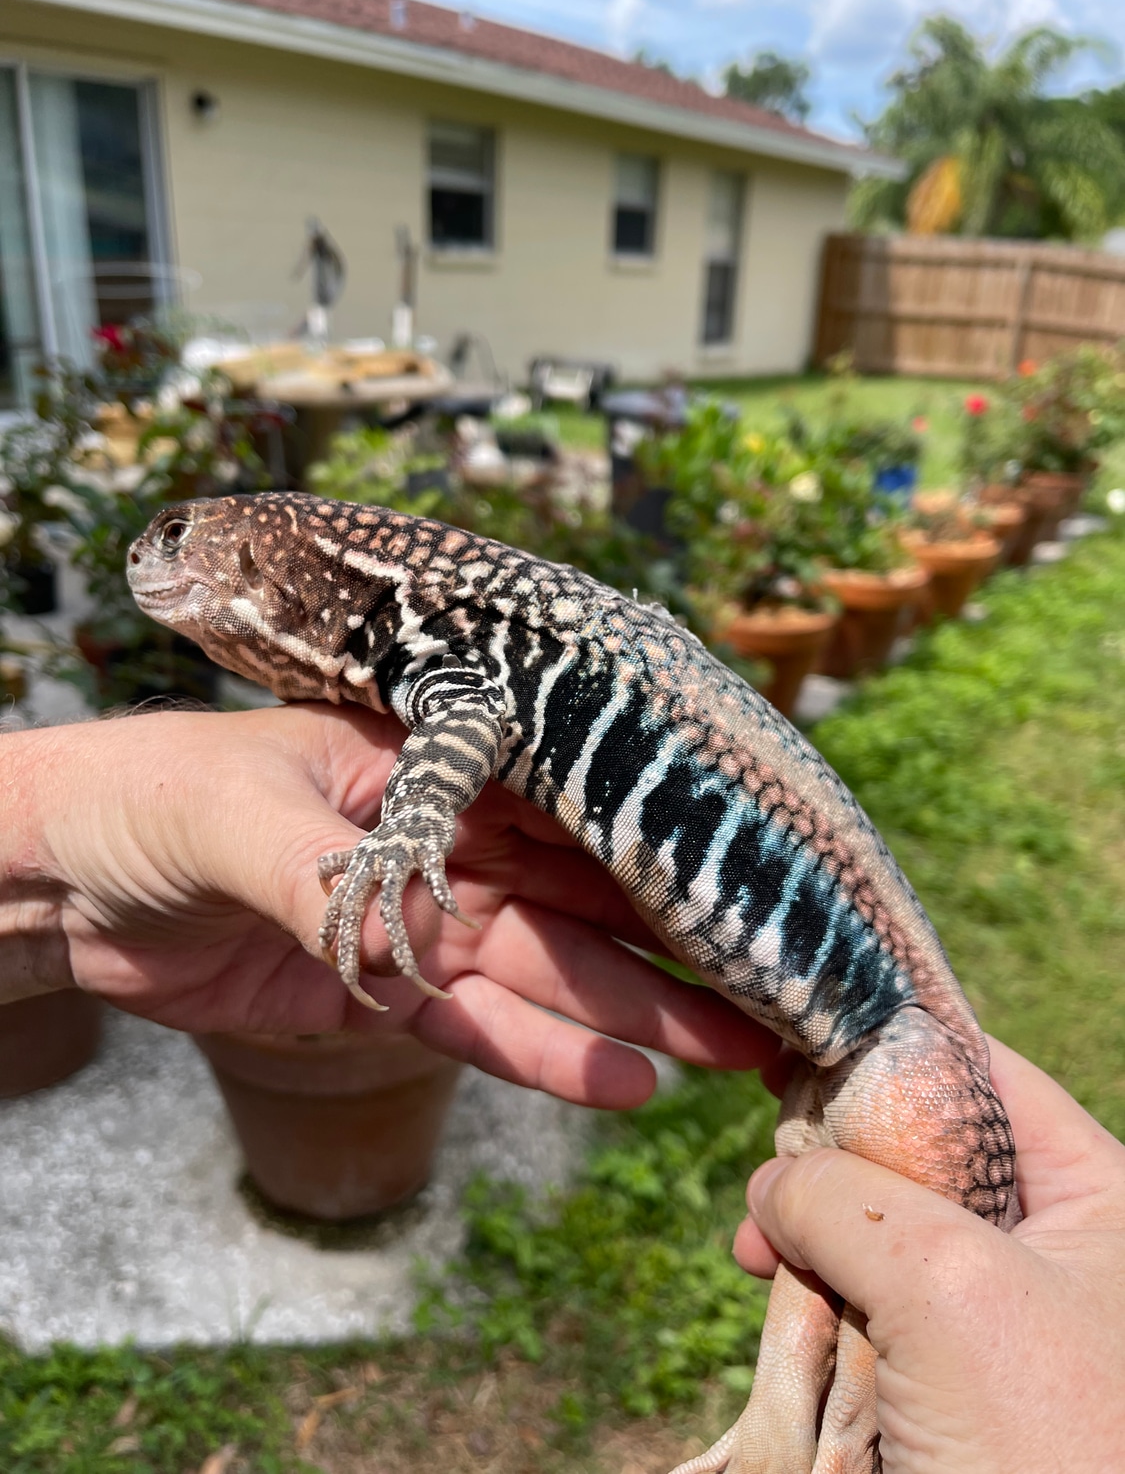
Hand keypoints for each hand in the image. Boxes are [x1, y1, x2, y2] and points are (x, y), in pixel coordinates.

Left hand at [2, 703, 775, 1106]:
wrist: (69, 877)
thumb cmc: (149, 795)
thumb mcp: (238, 813)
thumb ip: (329, 873)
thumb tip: (401, 944)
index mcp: (426, 769)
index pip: (558, 809)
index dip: (646, 850)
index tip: (737, 888)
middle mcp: (444, 844)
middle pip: (575, 901)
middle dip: (668, 946)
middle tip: (770, 991)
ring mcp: (420, 924)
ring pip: (545, 974)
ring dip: (631, 1015)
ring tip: (727, 1051)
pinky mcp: (383, 995)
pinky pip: (477, 1031)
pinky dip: (545, 1060)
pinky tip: (622, 1084)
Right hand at [736, 1040, 1124, 1471]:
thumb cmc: (1046, 1448)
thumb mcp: (946, 1285)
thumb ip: (847, 1195)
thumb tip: (777, 1176)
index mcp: (1098, 1195)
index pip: (985, 1073)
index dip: (888, 1045)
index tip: (796, 1035)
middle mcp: (1057, 1243)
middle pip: (921, 1147)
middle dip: (832, 1157)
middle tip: (770, 1176)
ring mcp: (1004, 1315)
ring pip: (881, 1229)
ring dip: (813, 1236)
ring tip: (760, 1256)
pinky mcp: (952, 1378)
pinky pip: (870, 1304)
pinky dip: (816, 1298)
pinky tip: (776, 1298)